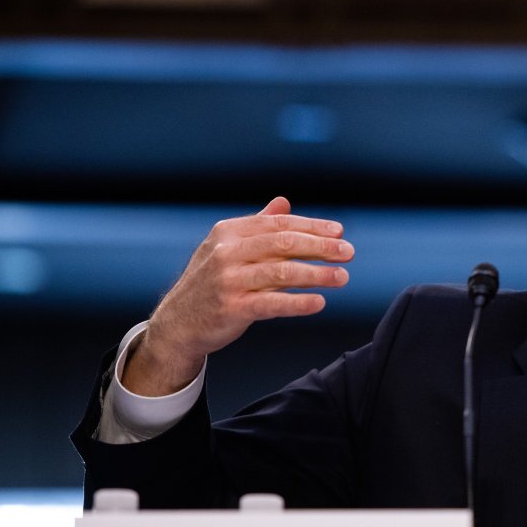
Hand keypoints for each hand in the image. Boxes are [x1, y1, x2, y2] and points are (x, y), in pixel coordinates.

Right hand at [121, 197, 353, 395]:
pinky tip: (319, 302)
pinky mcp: (232, 308)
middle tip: (349, 252)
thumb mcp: (228, 248)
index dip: (312, 226)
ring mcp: (228, 280)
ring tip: (343, 277)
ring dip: (317, 274)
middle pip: (284, 243)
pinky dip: (298, 302)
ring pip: (282, 272)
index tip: (339, 232)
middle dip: (321, 246)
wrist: (177, 323)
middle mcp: (227, 252)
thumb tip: (284, 202)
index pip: (279, 224)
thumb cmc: (211, 282)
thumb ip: (258, 226)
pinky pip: (272, 303)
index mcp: (229, 232)